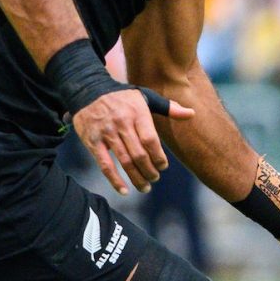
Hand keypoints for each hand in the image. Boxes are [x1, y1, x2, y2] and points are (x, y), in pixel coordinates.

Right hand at [75, 87, 193, 193]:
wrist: (87, 90)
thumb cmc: (122, 97)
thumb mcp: (145, 97)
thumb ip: (168, 107)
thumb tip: (191, 114)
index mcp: (137, 113)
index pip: (150, 140)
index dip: (159, 157)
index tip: (163, 166)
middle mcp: (122, 123)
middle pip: (139, 154)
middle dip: (149, 171)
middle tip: (155, 178)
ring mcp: (106, 133)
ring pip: (124, 161)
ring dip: (136, 178)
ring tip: (145, 187)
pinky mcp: (92, 141)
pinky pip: (105, 165)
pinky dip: (115, 180)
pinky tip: (124, 190)